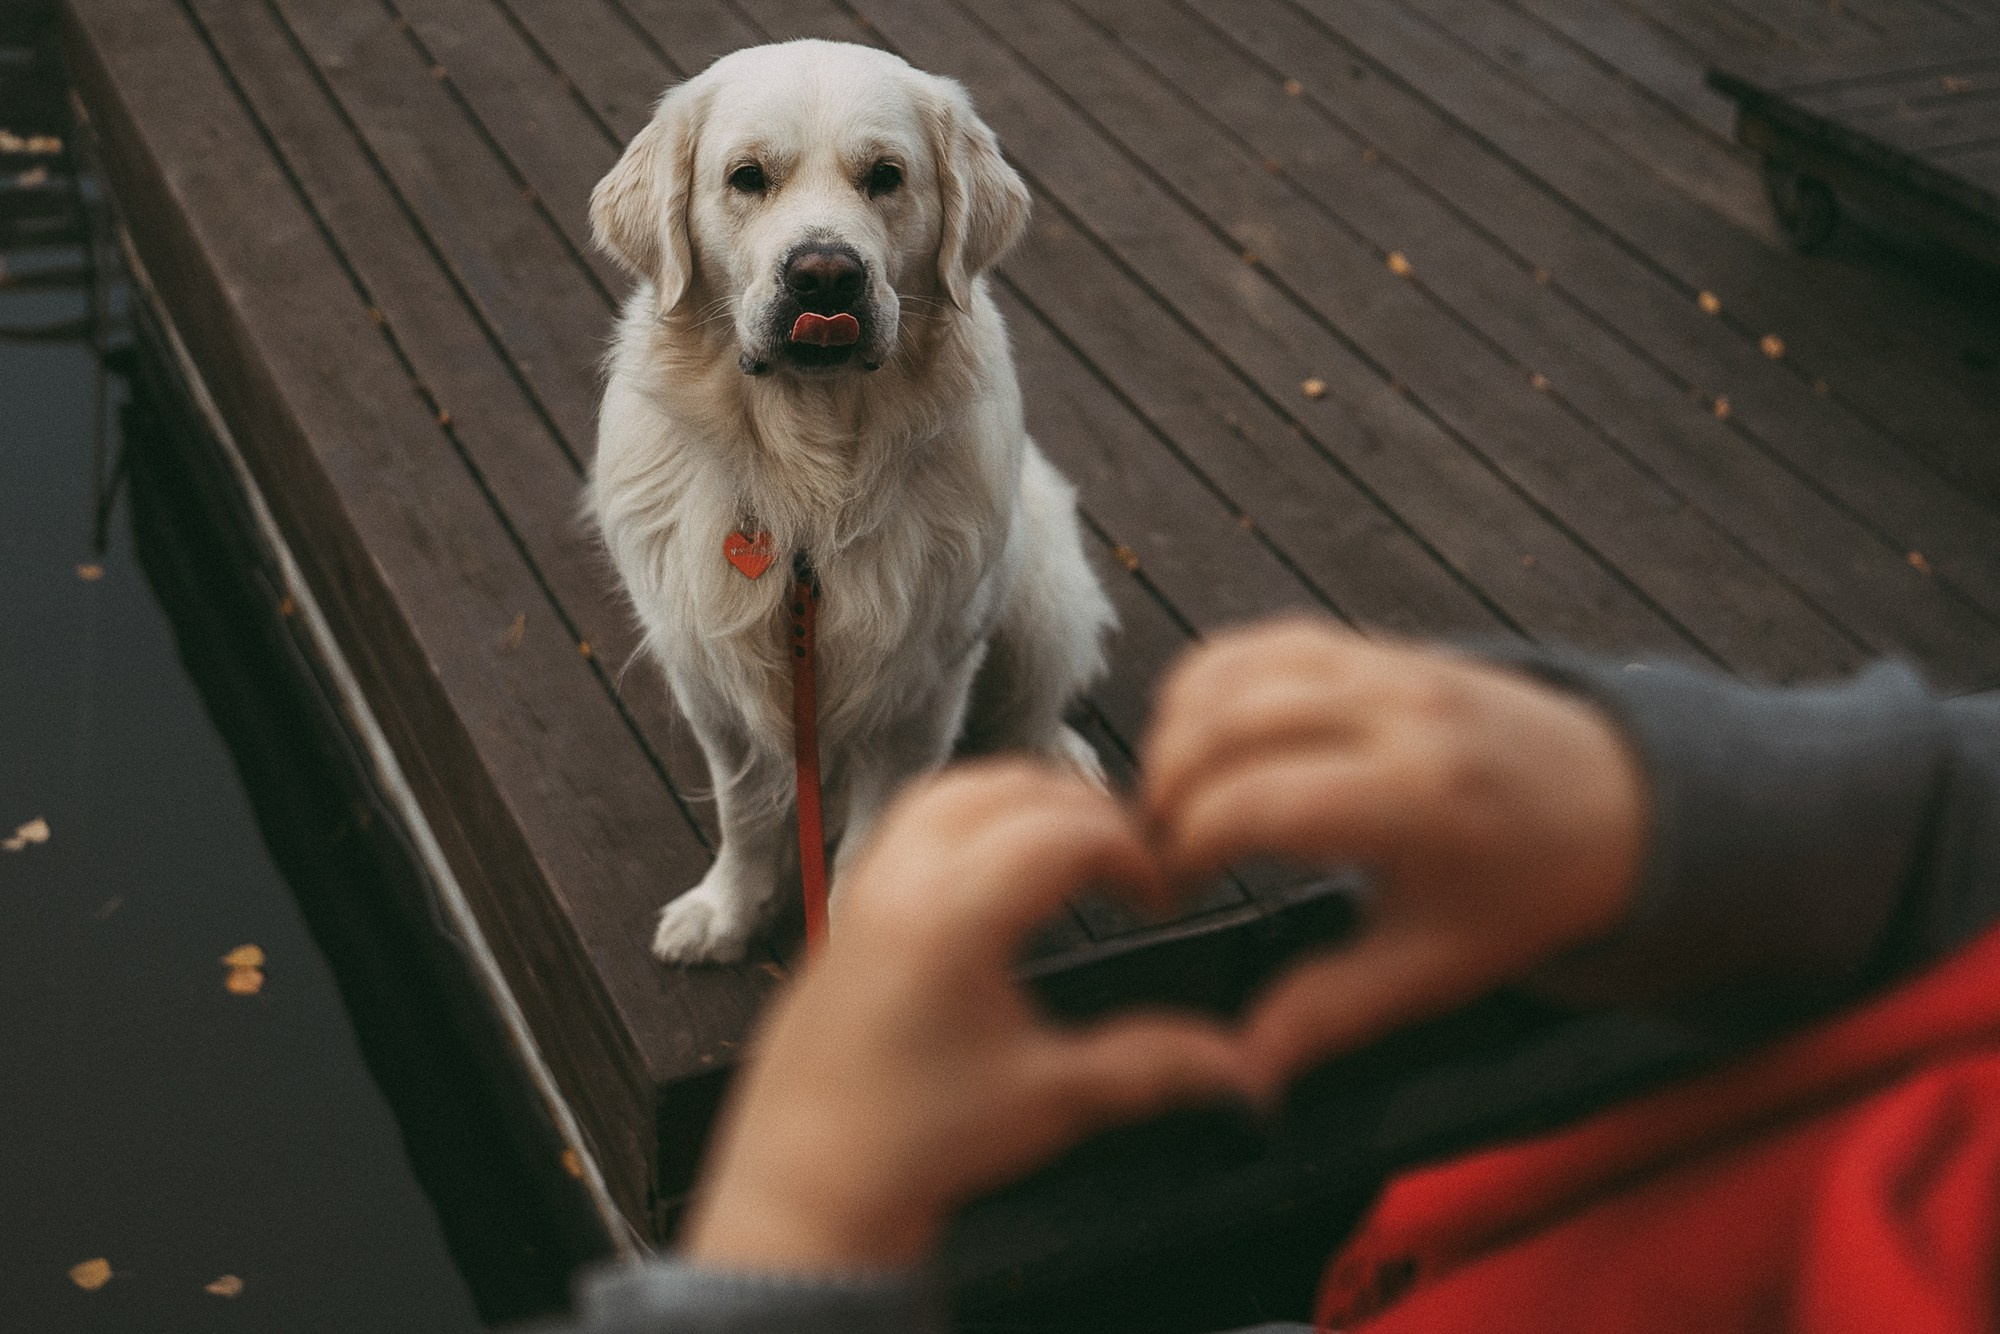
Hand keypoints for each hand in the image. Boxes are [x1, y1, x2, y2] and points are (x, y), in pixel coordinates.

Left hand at [679, 762, 1248, 1273]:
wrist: (807, 1187)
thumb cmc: (909, 1148)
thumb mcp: (1052, 1101)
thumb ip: (1154, 1066)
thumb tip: (1240, 1064)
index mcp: (949, 921)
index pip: (1060, 831)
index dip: (1128, 848)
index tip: (1158, 889)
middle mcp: (898, 886)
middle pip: (1008, 788)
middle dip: (1084, 808)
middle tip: (1132, 856)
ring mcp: (865, 888)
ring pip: (954, 790)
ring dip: (1024, 798)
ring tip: (1078, 844)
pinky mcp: (849, 905)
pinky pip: (912, 819)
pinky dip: (972, 815)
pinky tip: (1007, 864)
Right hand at [1140, 618, 1647, 1097]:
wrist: (1624, 803)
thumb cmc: (1525, 893)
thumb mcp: (1436, 969)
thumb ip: (1331, 1012)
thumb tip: (1243, 1073)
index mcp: (1415, 799)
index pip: (1255, 802)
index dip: (1188, 845)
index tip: (1172, 890)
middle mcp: (1397, 713)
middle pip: (1227, 723)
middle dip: (1165, 786)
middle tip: (1153, 844)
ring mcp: (1387, 664)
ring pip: (1234, 668)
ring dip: (1176, 728)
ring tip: (1169, 795)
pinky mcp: (1379, 644)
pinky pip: (1265, 641)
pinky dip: (1212, 681)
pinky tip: (1200, 737)